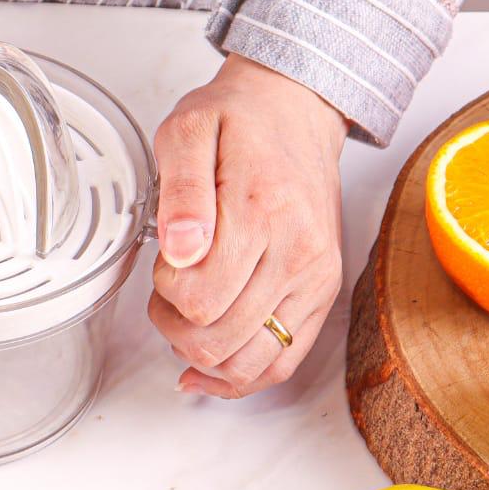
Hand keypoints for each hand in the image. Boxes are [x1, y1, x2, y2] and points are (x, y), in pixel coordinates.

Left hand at [149, 53, 346, 397]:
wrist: (294, 110)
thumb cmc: (238, 122)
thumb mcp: (188, 131)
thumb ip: (180, 191)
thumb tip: (181, 250)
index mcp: (262, 214)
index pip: (198, 299)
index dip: (166, 291)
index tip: (167, 261)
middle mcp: (299, 254)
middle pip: (218, 340)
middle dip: (175, 324)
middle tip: (169, 287)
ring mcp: (316, 280)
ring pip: (248, 363)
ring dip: (201, 354)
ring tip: (187, 316)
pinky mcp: (322, 296)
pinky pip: (282, 365)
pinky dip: (238, 379)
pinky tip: (205, 370)